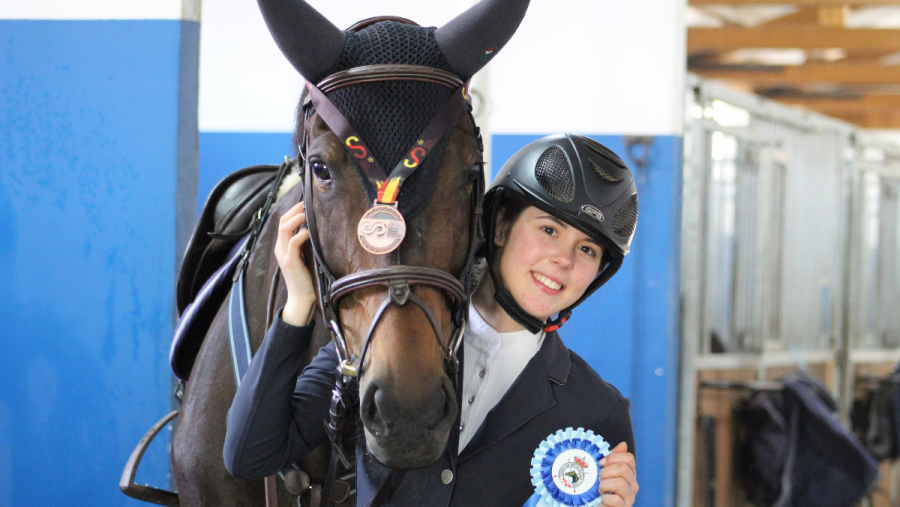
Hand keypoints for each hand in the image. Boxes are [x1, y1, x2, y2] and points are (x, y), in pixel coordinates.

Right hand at [274, 201, 315, 325]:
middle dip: (294, 210)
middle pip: (282, 221)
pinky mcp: (290, 261)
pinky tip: (310, 231)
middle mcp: (280, 248)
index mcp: (282, 246)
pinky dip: (301, 234)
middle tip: (306, 203)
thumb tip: (315, 228)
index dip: (293, 211)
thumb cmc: (306, 278)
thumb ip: (305, 244)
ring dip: (296, 218)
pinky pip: (293, 242)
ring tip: (307, 213)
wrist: (301, 298)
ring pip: (285, 228)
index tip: (305, 203)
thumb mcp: (305, 257)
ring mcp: (284, 254)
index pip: (283, 222)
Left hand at [598, 442, 637, 506]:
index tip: (601, 463)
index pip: (629, 458)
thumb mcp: (605, 471)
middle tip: (599, 478)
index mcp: (630, 474)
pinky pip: (616, 500)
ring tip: (600, 490)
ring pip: (620, 483)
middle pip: (623, 468)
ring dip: (604, 485)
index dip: (613, 457)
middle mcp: (633, 485)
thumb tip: (623, 444)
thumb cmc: (601, 488)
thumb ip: (613, 458)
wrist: (597, 504)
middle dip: (606, 472)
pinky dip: (606, 499)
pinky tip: (603, 499)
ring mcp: (630, 497)